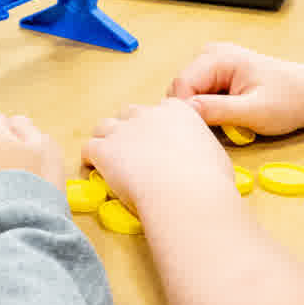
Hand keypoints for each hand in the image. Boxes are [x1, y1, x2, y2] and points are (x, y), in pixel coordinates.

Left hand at [84, 100, 233, 216]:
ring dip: (107, 141)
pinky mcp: (105, 149)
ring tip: (110, 160)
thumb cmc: (208, 181)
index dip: (156, 127)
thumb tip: (195, 156)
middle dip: (130, 131)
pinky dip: (90, 159)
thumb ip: (198, 146)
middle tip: (134, 153)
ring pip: (105, 127)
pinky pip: (89, 148)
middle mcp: (147, 114)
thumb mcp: (214, 155)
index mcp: (176, 111)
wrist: (187, 194)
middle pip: (129, 114)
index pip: (160, 110)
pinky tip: (95, 170)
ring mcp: (123, 130)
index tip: (157, 143)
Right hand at [167, 41, 303, 136]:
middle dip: (195, 112)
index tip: (202, 132)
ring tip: (229, 121)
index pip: (182, 84)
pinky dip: (209, 109)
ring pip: (188, 93)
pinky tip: (229, 114)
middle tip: (222, 128)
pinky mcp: (214, 73)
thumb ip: (219, 110)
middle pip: (181, 88)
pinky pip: (198, 94)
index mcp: (218, 57)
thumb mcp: (255, 111)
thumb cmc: (288, 100)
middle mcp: (210, 54)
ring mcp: (211, 62)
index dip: (186, 111)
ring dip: (203, 112)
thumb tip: (186, 110)